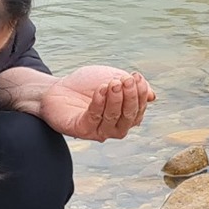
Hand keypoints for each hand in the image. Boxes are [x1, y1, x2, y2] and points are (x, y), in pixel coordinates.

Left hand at [38, 66, 154, 140]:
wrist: (56, 89)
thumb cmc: (85, 86)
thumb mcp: (112, 79)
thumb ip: (131, 87)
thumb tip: (153, 96)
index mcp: (123, 117)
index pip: (138, 110)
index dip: (140, 94)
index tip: (136, 77)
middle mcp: (113, 127)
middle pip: (129, 118)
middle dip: (130, 98)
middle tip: (126, 80)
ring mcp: (97, 131)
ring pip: (113, 119)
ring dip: (115, 100)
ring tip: (113, 83)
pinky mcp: (81, 130)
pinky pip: (94, 118)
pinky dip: (99, 103)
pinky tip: (100, 89)